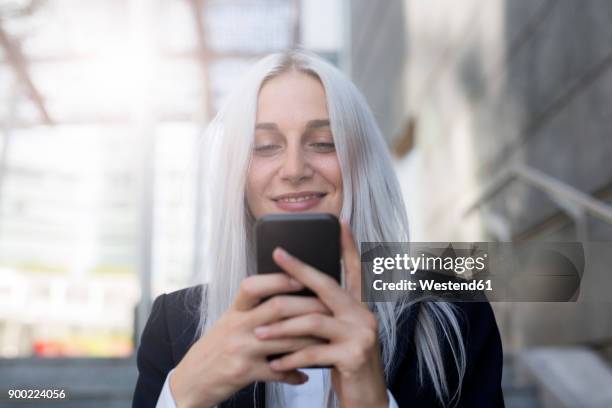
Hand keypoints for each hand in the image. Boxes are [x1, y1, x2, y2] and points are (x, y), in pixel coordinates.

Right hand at [170, 273, 330, 407]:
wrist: (192, 379)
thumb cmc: (216, 347)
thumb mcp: (229, 321)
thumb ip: (254, 309)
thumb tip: (288, 293)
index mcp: (235, 309)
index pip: (255, 285)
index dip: (279, 279)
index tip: (302, 276)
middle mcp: (237, 325)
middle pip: (278, 308)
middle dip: (309, 306)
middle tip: (331, 307)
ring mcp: (241, 348)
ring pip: (286, 339)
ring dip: (311, 339)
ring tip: (329, 338)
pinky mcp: (245, 372)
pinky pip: (278, 371)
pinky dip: (295, 373)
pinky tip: (306, 373)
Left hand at [253, 220, 388, 407]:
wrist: (366, 399)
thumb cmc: (345, 362)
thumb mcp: (338, 334)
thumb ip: (325, 313)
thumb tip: (294, 294)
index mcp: (359, 306)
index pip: (354, 269)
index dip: (348, 245)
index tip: (340, 222)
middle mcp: (364, 314)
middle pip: (327, 286)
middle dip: (299, 269)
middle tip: (278, 255)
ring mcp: (362, 334)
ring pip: (314, 321)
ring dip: (281, 328)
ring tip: (257, 333)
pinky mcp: (354, 356)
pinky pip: (313, 352)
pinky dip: (290, 357)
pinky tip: (274, 362)